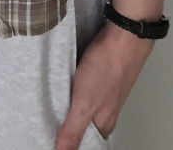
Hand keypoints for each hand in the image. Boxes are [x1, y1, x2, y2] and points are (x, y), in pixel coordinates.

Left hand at [54, 22, 153, 147]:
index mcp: (103, 124)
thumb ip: (72, 131)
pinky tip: (64, 85)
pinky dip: (73, 91)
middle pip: (84, 129)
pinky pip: (85, 90)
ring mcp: (105, 92)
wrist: (125, 34)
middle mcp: (106, 111)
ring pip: (84, 109)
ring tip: (51, 107)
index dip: (68, 146)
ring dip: (69, 109)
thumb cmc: (107, 67)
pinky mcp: (101, 75)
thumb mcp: (84, 103)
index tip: (51, 141)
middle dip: (66, 128)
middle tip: (47, 123)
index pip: (84, 146)